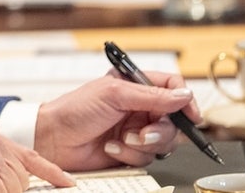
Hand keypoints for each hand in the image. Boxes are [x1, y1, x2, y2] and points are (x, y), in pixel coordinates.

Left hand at [34, 70, 198, 170]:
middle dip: (160, 130)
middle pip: (173, 120)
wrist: (53, 139)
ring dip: (142, 144)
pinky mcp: (130, 151)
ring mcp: (136, 130)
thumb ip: (152, 95)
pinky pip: (147, 158)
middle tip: (143, 132)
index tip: (191, 114)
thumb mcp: (114, 94)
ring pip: (163, 142)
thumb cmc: (74, 110)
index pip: (172, 89)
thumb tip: (184, 95)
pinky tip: (111, 148)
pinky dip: (130, 155)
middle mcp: (139, 107)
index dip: (185, 101)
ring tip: (121, 139)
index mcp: (135, 86)